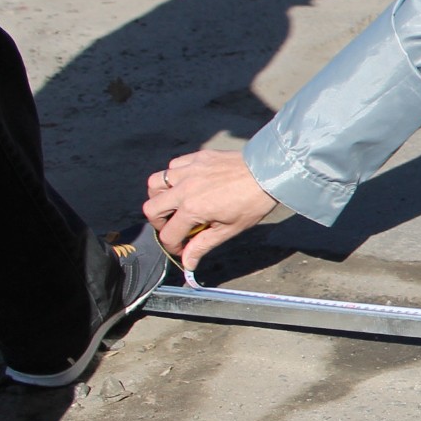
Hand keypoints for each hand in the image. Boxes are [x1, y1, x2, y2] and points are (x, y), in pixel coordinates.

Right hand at [143, 149, 279, 272]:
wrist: (269, 173)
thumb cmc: (253, 202)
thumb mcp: (229, 229)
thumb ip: (203, 245)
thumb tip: (187, 263)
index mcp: (192, 209)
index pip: (169, 234)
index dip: (173, 247)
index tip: (182, 248)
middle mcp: (184, 188)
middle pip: (151, 209)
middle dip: (159, 223)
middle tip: (175, 226)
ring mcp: (188, 170)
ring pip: (155, 183)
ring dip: (160, 196)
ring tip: (176, 203)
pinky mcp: (196, 157)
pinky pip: (173, 166)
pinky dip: (174, 176)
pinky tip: (188, 184)